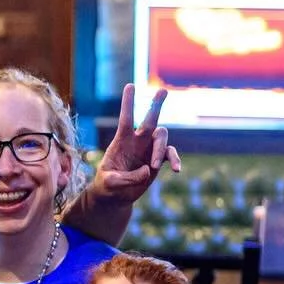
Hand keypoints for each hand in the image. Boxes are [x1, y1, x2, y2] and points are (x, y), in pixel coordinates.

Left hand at [89, 85, 181, 203]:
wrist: (115, 197)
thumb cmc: (107, 186)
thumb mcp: (110, 183)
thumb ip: (127, 178)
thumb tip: (149, 170)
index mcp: (121, 141)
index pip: (126, 119)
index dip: (128, 103)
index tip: (130, 86)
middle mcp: (136, 142)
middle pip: (149, 119)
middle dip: (156, 105)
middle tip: (162, 90)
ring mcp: (148, 149)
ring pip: (162, 137)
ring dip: (160, 150)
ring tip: (155, 166)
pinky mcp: (157, 160)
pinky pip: (171, 154)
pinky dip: (175, 159)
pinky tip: (177, 170)